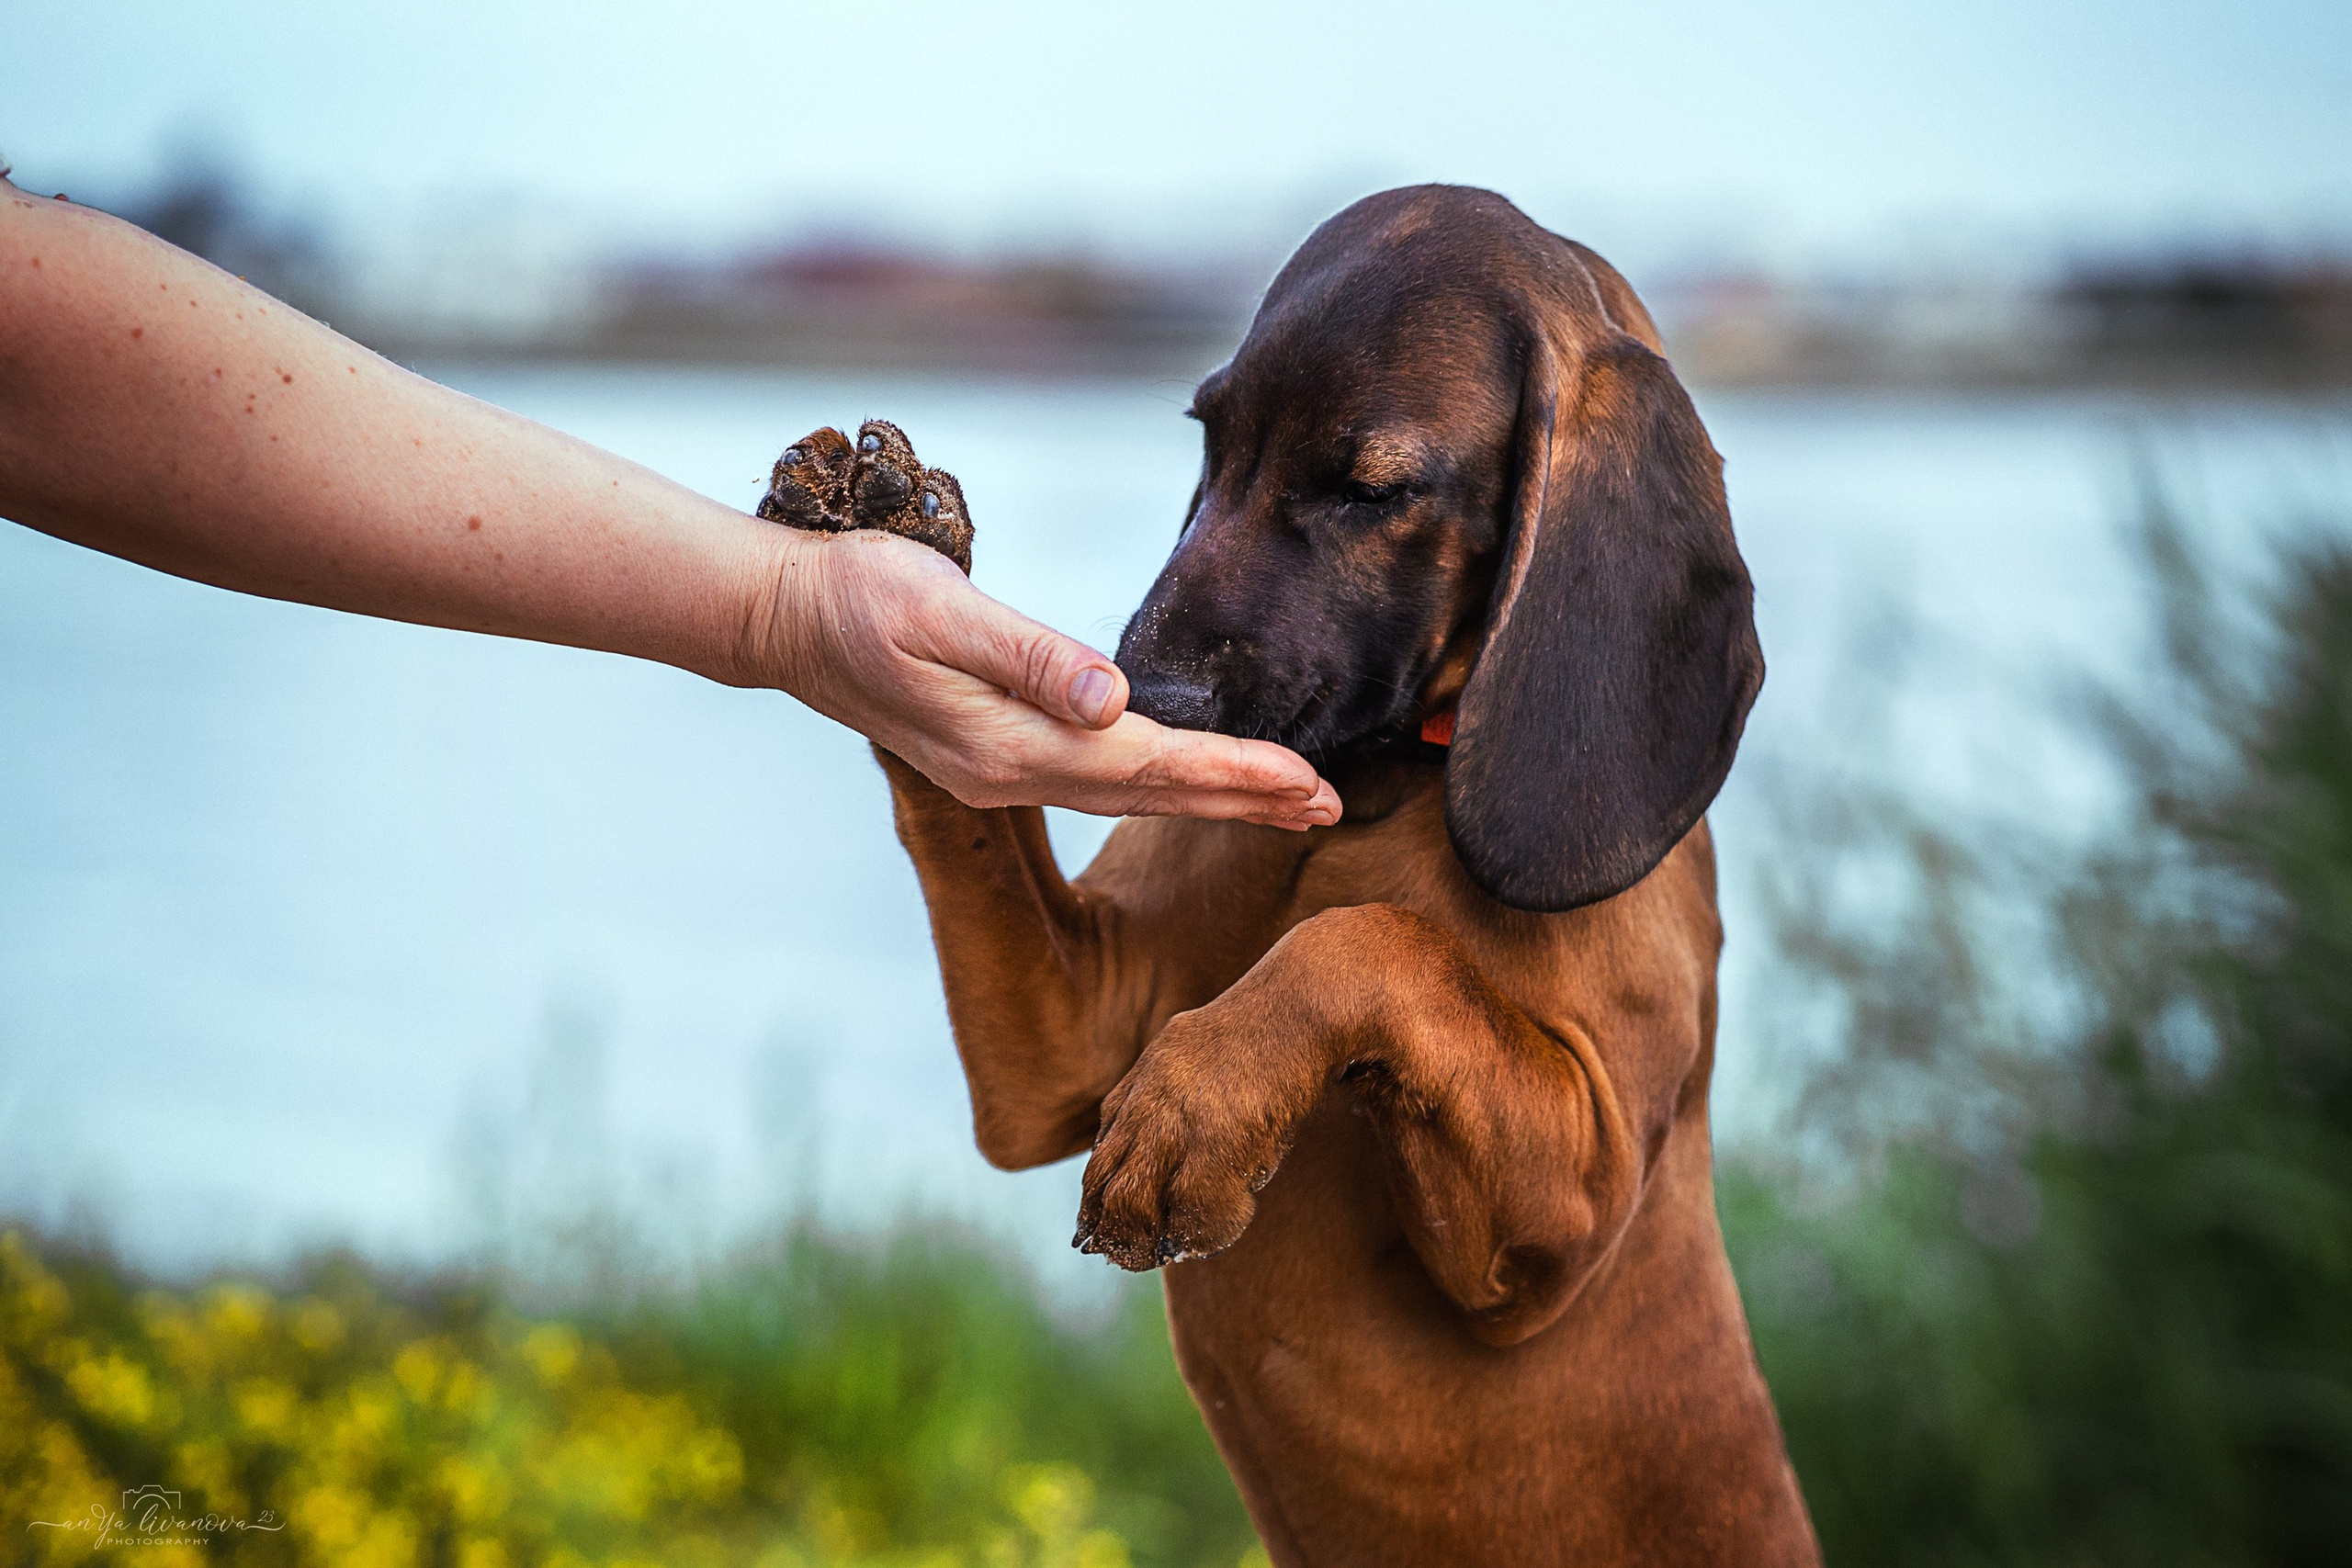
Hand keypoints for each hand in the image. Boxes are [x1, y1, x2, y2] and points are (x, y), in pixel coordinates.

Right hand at [747, 526, 1342, 828]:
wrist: (783, 618)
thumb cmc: (858, 597)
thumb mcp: (940, 610)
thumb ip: (1029, 656)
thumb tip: (1110, 697)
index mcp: (1008, 745)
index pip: (1147, 764)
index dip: (1231, 773)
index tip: (1306, 782)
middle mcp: (1012, 773)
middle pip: (1153, 793)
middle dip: (1247, 799)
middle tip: (1332, 809)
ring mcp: (1003, 772)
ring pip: (1133, 791)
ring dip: (1215, 795)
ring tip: (1292, 801)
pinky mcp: (999, 755)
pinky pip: (1104, 779)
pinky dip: (1166, 780)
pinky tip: (1196, 779)